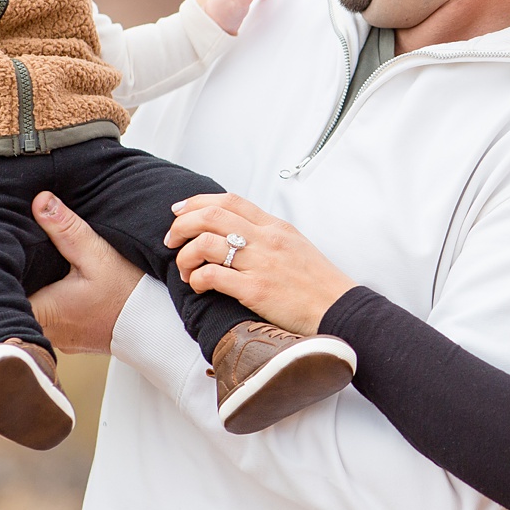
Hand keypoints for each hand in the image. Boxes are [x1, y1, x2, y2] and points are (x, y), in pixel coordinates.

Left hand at [28, 192, 144, 355]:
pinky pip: (49, 321)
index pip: (1, 296)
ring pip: (31, 312)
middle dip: (15, 278)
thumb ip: (67, 229)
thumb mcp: (98, 255)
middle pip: (13, 303)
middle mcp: (45, 331)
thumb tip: (41, 201)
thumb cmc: (129, 294)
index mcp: (44, 311)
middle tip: (16, 254)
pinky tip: (58, 286)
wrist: (157, 326)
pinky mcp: (70, 340)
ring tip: (37, 267)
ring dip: (33, 291)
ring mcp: (57, 339)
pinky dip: (50, 303)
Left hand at [167, 193, 356, 336]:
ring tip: (185, 270)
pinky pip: (213, 276)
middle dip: (181, 225)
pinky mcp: (256, 290)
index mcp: (275, 227)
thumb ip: (267, 237)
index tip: (180, 211)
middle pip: (211, 216)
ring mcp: (261, 264)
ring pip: (205, 243)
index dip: (198, 202)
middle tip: (171, 239)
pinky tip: (197, 286)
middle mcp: (266, 240)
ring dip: (185, 256)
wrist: (339, 308)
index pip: (230, 201)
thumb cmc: (318, 283)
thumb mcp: (295, 246)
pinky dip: (196, 279)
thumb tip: (237, 232)